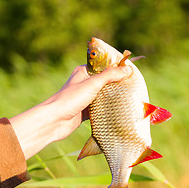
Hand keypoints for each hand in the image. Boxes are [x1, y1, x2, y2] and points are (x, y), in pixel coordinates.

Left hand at [10, 65, 131, 159]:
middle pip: (105, 82)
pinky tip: (119, 110)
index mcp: (83, 72)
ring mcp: (85, 98)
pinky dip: (108, 109)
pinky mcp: (85, 111)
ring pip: (103, 96)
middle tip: (133, 86)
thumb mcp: (92, 84)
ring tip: (130, 98)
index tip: (131, 72)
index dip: (116, 68)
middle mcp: (84, 83)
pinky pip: (100, 108)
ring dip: (113, 97)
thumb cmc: (71, 99)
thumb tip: (128, 70)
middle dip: (117, 84)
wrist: (54, 121)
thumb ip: (110, 76)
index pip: (103, 66)